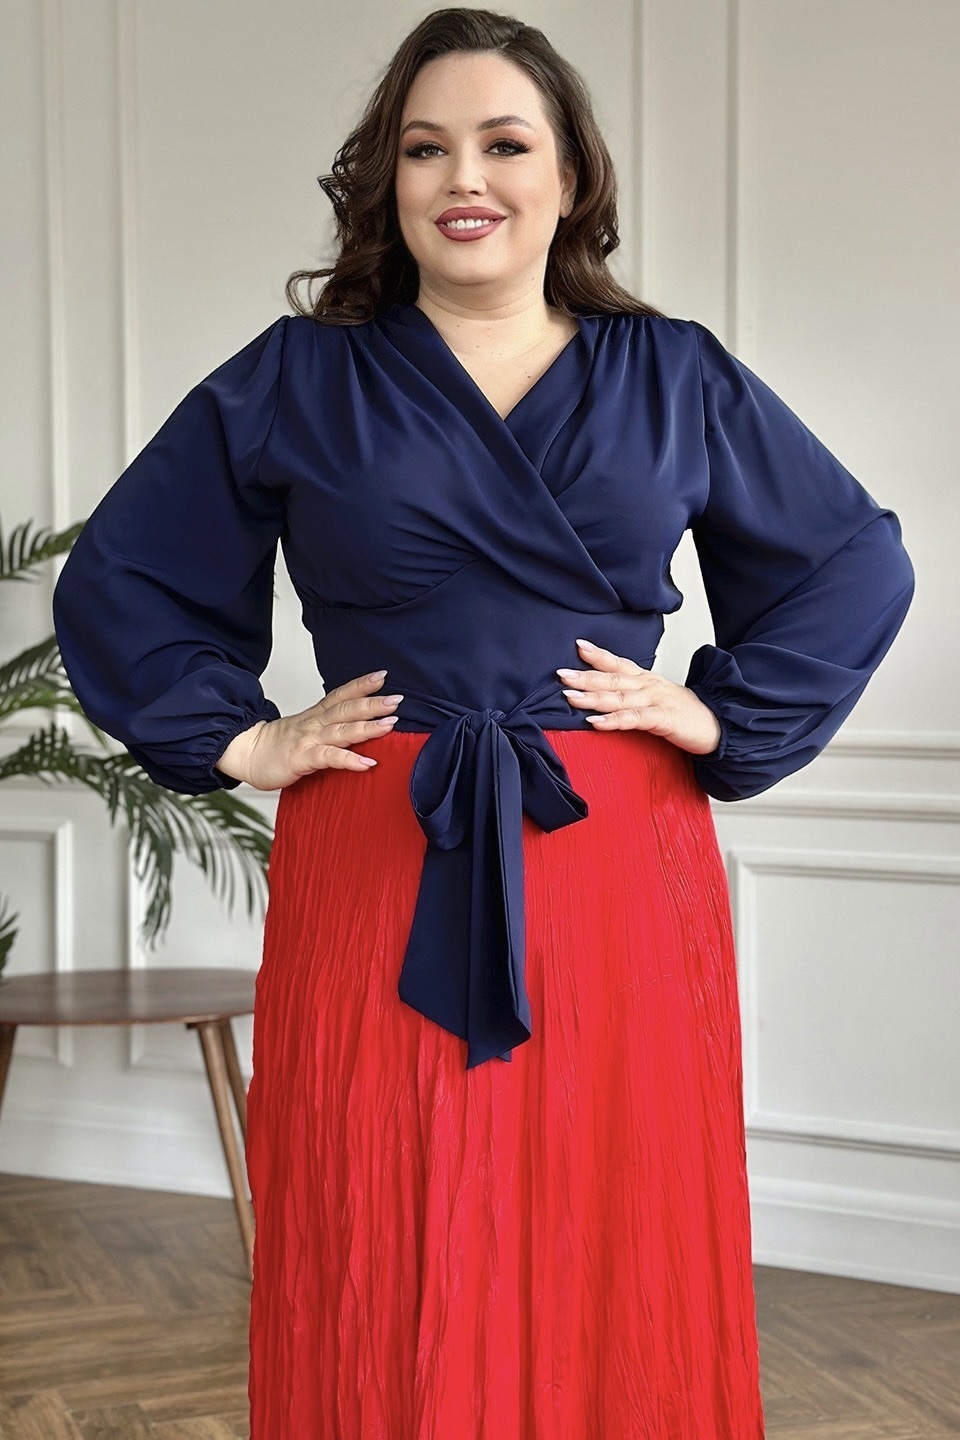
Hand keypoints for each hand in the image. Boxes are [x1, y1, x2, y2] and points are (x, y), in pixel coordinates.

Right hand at [214, 670, 402, 789]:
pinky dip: (349, 760)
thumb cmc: (278, 745)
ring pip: (342, 730)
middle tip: (397, 699)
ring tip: (390, 724)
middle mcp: (315, 723)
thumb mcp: (305, 729)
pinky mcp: (302, 758)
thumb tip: (356, 726)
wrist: (245, 753)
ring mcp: (309, 740)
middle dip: (373, 703)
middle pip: (347, 708)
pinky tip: (367, 763)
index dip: (361, 685)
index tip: (383, 676)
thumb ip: (329, 726)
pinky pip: (329, 758)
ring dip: (368, 727)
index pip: (341, 694)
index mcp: (316, 715)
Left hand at [557, 639, 720, 755]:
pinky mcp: (662, 720)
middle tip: (560, 674)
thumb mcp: (656, 699)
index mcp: (646, 680)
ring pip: (618, 697)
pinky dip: (612, 721)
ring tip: (569, 696)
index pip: (619, 663)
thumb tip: (606, 696)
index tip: (577, 646)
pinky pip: (633, 719)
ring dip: (592, 697)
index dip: (598, 655)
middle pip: (612, 678)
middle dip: (585, 675)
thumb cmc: (685, 713)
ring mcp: (655, 701)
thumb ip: (632, 696)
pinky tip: (595, 723)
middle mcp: (648, 686)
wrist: (718, 725)